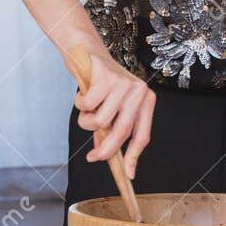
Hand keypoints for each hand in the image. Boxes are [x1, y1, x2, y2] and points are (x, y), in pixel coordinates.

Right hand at [69, 43, 155, 178]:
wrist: (87, 51)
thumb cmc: (101, 82)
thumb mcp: (112, 106)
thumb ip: (113, 127)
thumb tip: (107, 154)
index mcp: (145, 101)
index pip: (142, 135)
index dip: (134, 157)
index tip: (128, 174)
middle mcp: (139, 92)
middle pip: (122, 132)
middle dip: (105, 150)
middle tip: (93, 157)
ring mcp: (124, 85)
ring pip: (100, 121)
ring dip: (86, 120)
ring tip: (85, 107)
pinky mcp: (107, 78)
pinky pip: (87, 105)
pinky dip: (80, 103)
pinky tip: (82, 93)